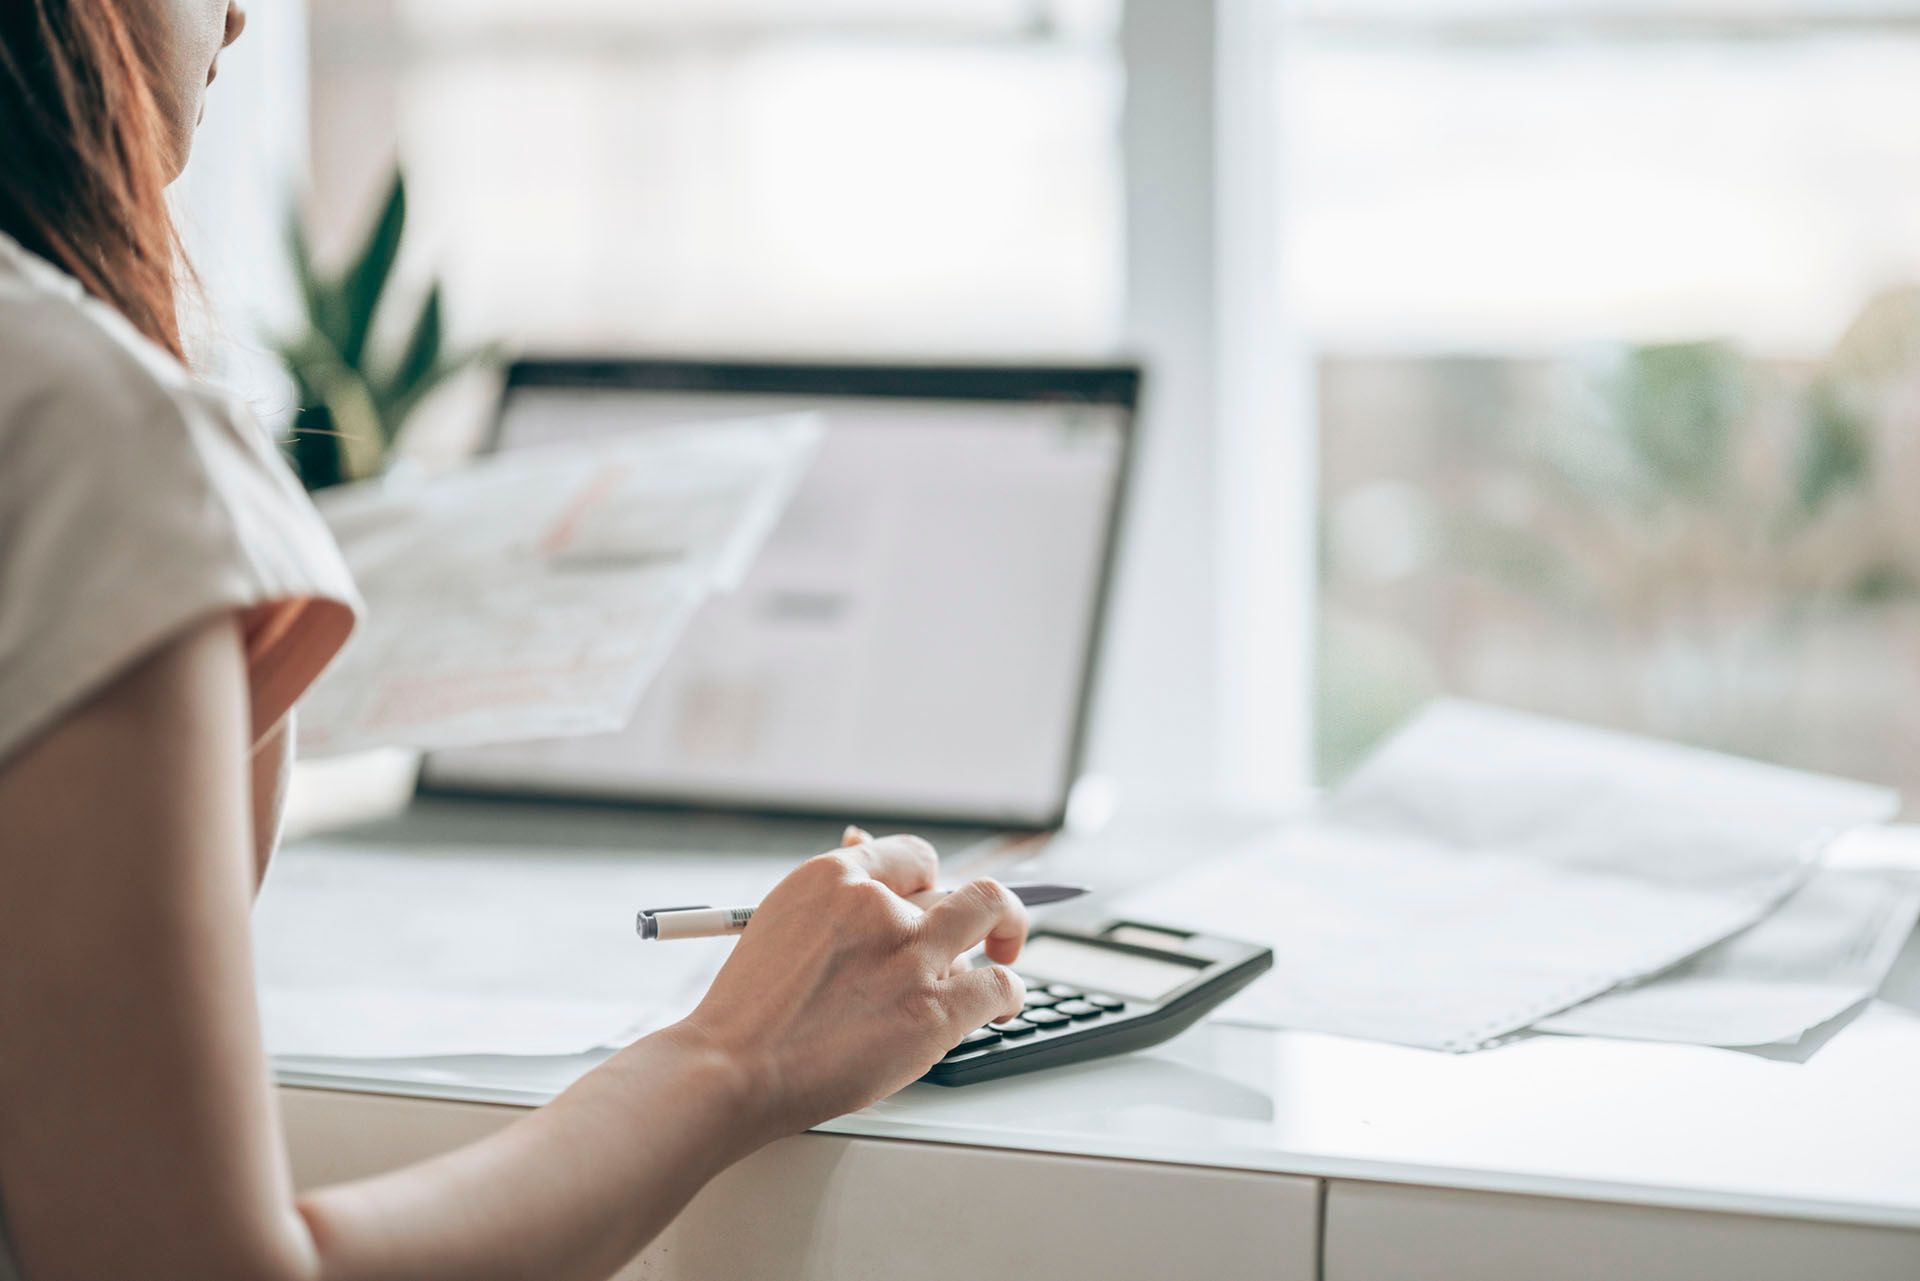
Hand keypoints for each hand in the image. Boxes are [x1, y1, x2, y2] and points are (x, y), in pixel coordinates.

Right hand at [673, 833, 1028, 1135]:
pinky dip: (1009, 994)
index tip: (937, 902)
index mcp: (834, 877)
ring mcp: (910, 957)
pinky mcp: (934, 1011)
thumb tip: (863, 843)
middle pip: (960, 885)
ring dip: (994, 945)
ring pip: (989, 918)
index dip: (932, 882)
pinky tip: (1001, 1006)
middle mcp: (878, 907)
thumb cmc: (749, 1009)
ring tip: (987, 969)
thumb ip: (833, 892)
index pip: (915, 857)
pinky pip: (1001, 984)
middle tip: (987, 930)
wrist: (731, 1069)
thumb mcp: (780, 920)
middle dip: (978, 909)